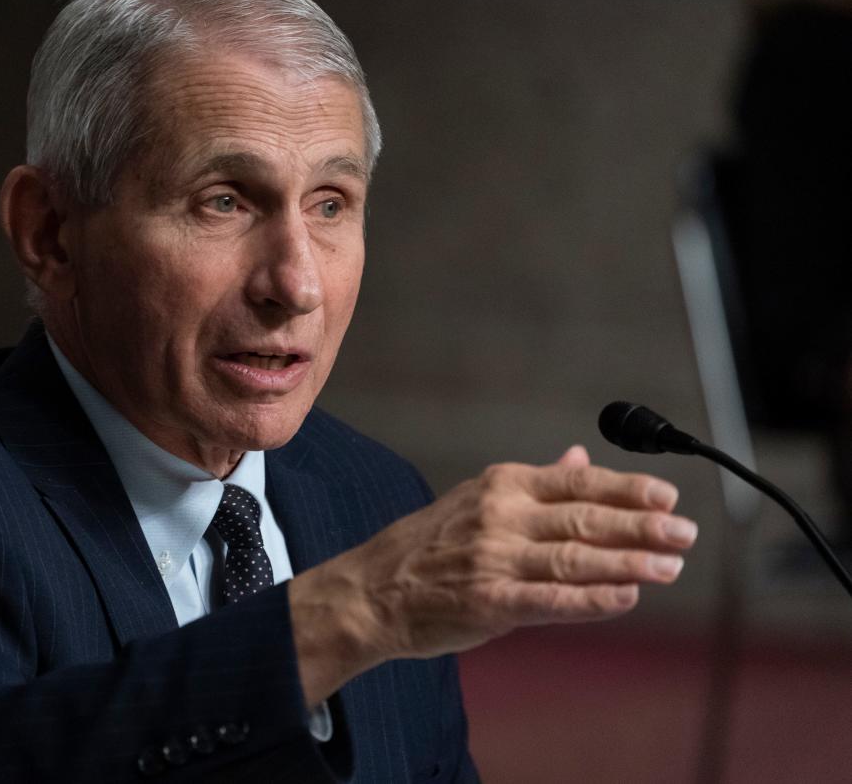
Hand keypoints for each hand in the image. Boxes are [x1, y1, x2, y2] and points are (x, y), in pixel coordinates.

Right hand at [288, 446, 696, 705]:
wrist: (372, 590)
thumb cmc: (428, 546)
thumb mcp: (478, 499)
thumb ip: (536, 484)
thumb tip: (581, 457)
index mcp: (501, 486)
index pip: (576, 481)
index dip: (626, 488)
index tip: (668, 496)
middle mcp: (500, 516)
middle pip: (584, 517)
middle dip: (641, 525)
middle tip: (685, 533)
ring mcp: (494, 559)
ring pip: (574, 558)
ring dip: (628, 562)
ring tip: (670, 566)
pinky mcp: (488, 601)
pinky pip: (550, 600)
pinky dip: (591, 600)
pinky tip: (626, 597)